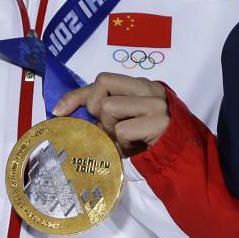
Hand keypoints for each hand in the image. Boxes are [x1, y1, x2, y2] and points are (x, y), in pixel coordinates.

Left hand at [52, 72, 168, 156]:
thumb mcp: (121, 121)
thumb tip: (60, 111)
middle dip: (97, 111)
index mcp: (140, 85)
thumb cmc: (144, 139)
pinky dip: (123, 143)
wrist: (179, 157)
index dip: (77, 95)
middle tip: (111, 129)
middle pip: (103, 84)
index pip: (101, 80)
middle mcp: (149, 89)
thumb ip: (99, 111)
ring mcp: (156, 104)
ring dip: (111, 130)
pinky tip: (135, 147)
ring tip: (126, 139)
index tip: (59, 112)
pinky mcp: (159, 122)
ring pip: (109, 107)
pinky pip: (122, 130)